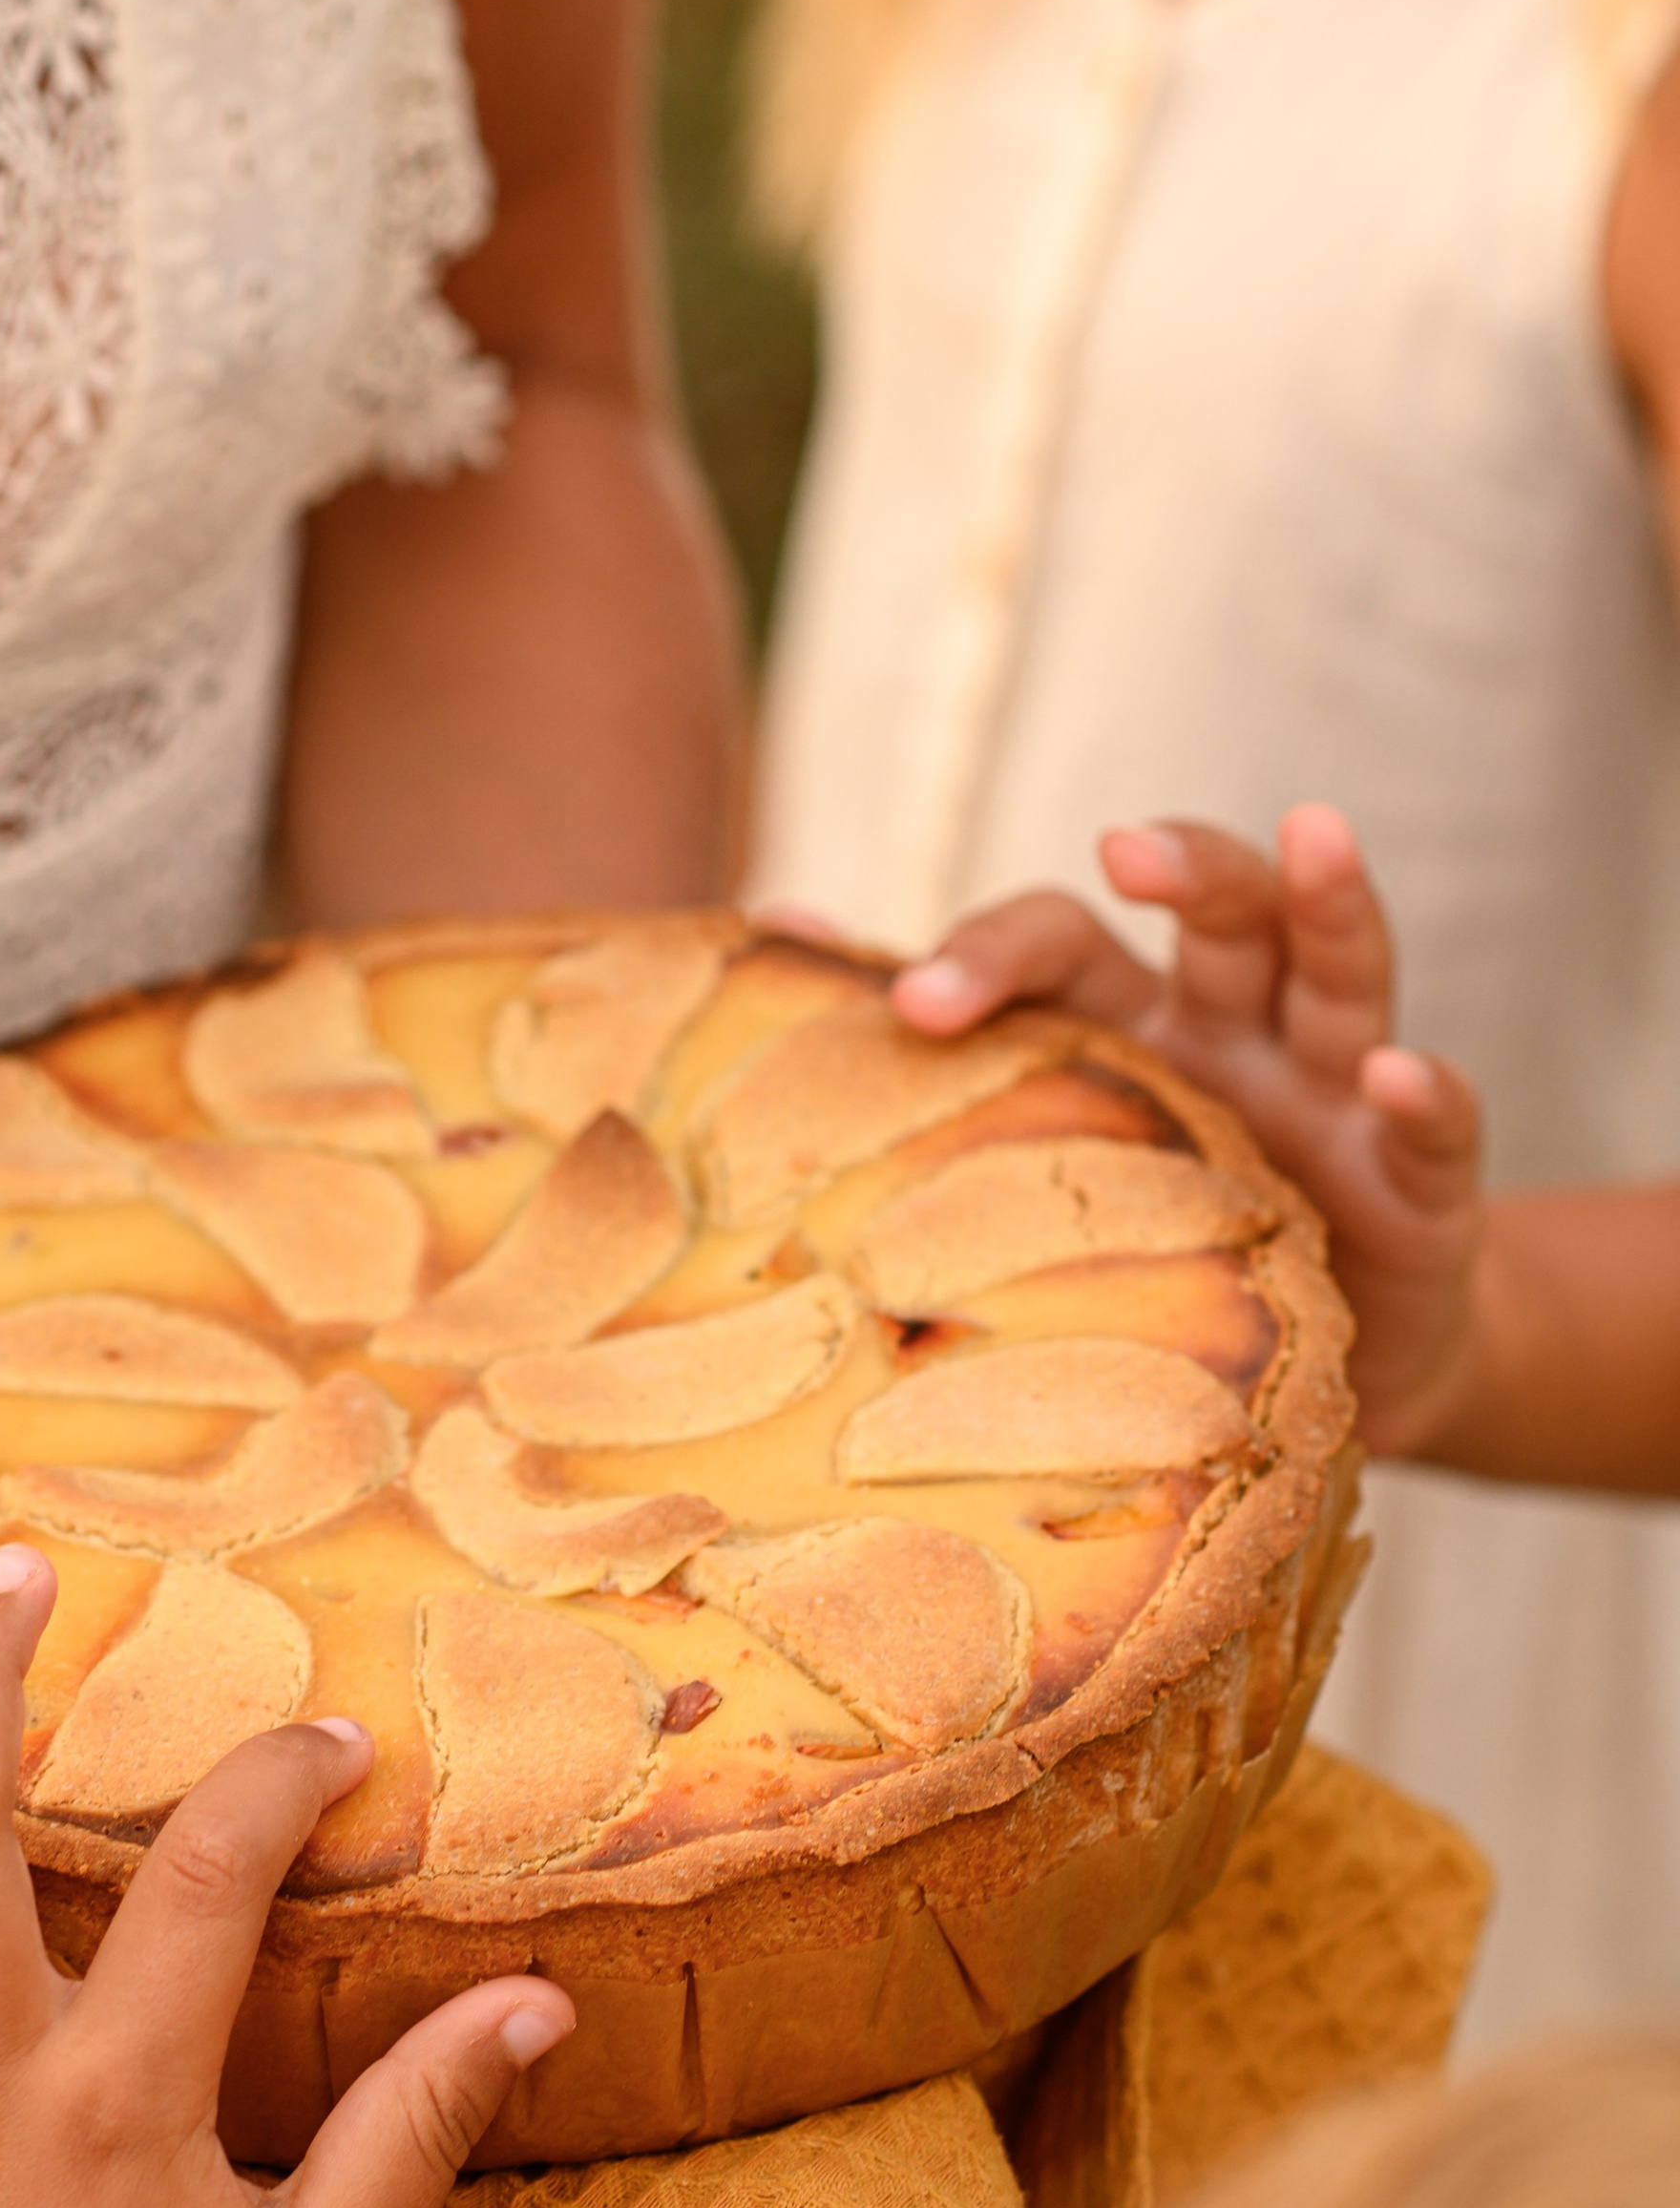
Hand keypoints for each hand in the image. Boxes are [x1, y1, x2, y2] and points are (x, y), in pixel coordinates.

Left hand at [879, 807, 1487, 1455]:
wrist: (1319, 1373)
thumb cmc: (1154, 1247)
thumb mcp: (1050, 1167)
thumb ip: (936, 1068)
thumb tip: (771, 937)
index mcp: (1131, 1026)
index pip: (1062, 944)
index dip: (991, 949)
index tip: (912, 1004)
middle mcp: (1238, 1035)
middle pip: (1219, 912)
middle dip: (1182, 863)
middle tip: (1122, 848)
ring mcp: (1338, 1100)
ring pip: (1338, 973)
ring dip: (1329, 901)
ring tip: (1314, 834)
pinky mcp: (1421, 1188)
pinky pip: (1435, 1127)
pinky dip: (1423, 1094)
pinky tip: (1398, 1073)